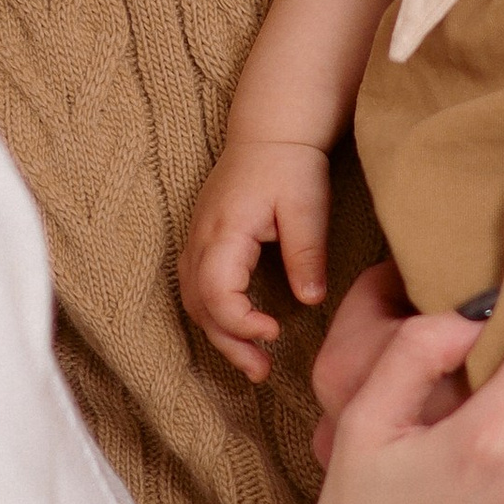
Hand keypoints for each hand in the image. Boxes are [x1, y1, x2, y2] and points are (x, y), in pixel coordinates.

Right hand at [179, 136, 334, 381]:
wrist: (270, 131)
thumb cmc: (289, 164)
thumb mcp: (307, 206)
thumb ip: (306, 253)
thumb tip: (310, 301)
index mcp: (224, 230)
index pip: (216, 293)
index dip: (240, 323)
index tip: (275, 332)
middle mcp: (201, 239)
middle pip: (200, 306)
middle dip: (229, 344)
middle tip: (262, 372)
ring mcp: (196, 239)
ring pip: (194, 301)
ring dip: (220, 335)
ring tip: (254, 364)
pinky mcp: (203, 241)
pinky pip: (197, 288)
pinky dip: (215, 315)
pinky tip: (239, 330)